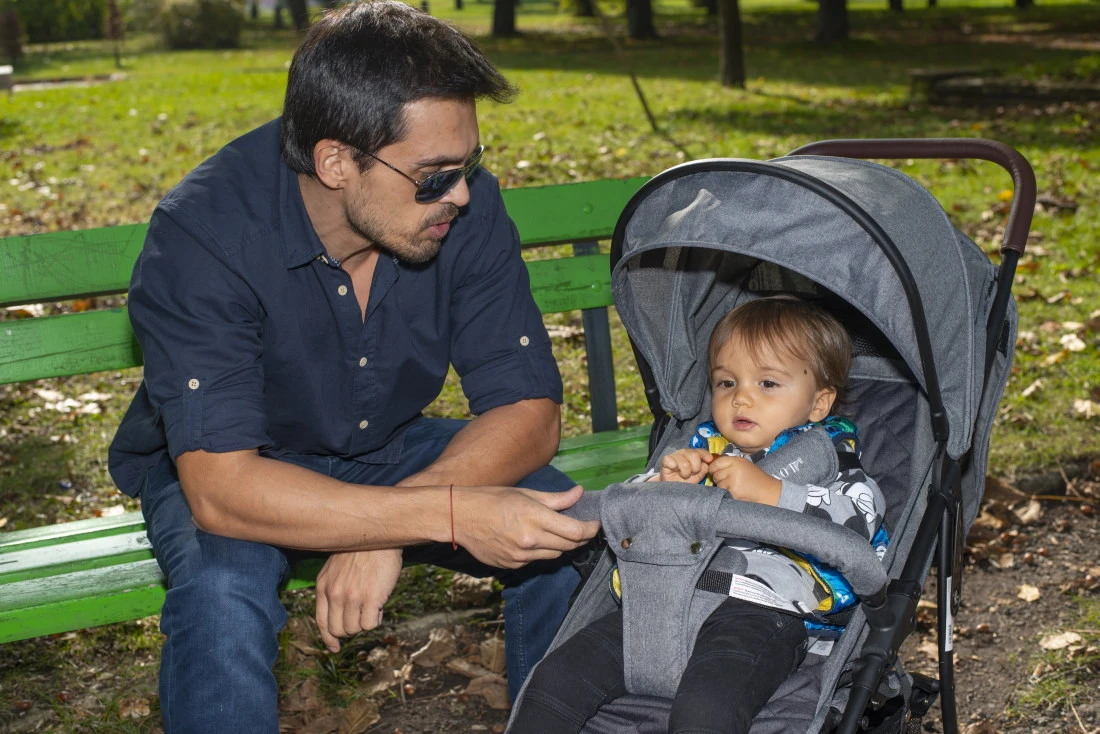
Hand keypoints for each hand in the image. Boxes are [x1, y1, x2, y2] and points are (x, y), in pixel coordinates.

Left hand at [315, 548, 403, 652]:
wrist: (378, 535)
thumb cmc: (360, 550)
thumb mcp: (335, 567)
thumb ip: (332, 588)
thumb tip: (337, 613)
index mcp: (323, 586)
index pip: (321, 622)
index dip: (328, 638)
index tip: (334, 648)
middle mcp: (334, 594)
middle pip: (338, 630)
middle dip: (350, 629)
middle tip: (362, 617)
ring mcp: (352, 597)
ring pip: (355, 629)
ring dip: (364, 622)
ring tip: (372, 605)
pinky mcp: (371, 598)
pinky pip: (370, 625)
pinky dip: (376, 619)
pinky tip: (380, 605)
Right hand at [452, 484, 599, 568]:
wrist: (460, 517)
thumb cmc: (492, 499)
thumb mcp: (526, 493)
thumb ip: (556, 498)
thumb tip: (579, 493)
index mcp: (535, 518)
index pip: (575, 531)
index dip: (591, 529)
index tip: (595, 523)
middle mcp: (530, 540)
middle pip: (569, 546)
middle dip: (581, 538)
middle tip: (584, 528)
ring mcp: (521, 556)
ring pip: (555, 555)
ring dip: (562, 545)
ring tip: (559, 532)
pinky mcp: (512, 565)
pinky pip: (536, 560)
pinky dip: (541, 551)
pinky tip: (534, 540)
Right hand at [658, 448, 712, 483]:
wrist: (673, 489)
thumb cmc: (685, 481)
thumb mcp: (697, 476)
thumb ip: (703, 469)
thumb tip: (706, 463)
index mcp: (692, 455)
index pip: (699, 450)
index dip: (705, 454)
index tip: (709, 460)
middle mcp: (683, 453)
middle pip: (693, 454)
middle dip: (695, 467)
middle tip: (692, 473)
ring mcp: (674, 455)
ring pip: (683, 460)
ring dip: (685, 471)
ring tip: (683, 475)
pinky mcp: (665, 460)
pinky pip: (669, 459)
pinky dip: (673, 465)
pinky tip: (674, 469)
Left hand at [709, 455, 781, 505]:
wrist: (767, 490)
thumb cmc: (755, 477)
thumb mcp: (744, 464)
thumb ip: (729, 463)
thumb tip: (711, 464)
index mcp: (736, 461)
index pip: (716, 462)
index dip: (714, 467)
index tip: (715, 471)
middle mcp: (734, 469)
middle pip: (715, 473)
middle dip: (719, 477)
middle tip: (729, 480)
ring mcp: (733, 480)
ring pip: (718, 483)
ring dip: (722, 486)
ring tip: (734, 486)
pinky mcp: (734, 491)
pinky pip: (722, 491)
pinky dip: (727, 492)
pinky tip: (736, 491)